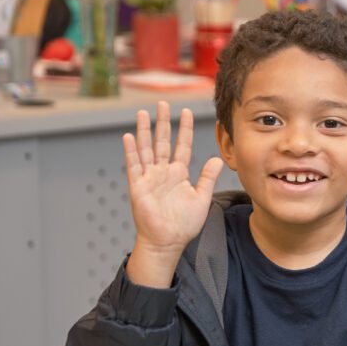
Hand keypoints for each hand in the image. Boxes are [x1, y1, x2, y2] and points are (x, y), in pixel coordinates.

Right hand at [123, 101, 222, 287]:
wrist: (167, 242)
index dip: (184, 129)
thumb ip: (208, 178)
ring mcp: (149, 178)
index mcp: (179, 174)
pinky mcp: (137, 186)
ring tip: (143, 113)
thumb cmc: (184, 225)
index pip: (182, 146)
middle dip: (163, 122)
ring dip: (144, 131)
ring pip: (146, 148)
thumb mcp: (201, 199)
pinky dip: (131, 151)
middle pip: (162, 141)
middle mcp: (163, 172)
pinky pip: (133, 165)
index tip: (186, 112)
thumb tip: (217, 159)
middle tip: (163, 103)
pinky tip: (129, 136)